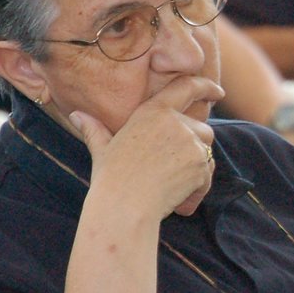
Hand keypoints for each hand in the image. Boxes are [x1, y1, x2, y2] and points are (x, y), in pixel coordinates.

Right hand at [72, 76, 223, 219]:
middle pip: (202, 129)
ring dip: (195, 171)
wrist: (124, 206)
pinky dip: (197, 190)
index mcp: (153, 111)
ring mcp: (190, 141)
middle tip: (171, 173)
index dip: (205, 86)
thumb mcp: (101, 149)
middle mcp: (174, 121)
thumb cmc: (110, 178)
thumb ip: (95, 130)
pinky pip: (207, 176)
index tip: (217, 91)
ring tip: (171, 189)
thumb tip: (75, 115)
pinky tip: (178, 201)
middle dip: (194, 150)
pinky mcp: (200, 163)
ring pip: (206, 153)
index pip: (186, 88)